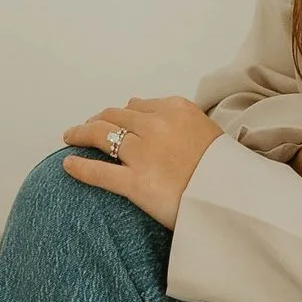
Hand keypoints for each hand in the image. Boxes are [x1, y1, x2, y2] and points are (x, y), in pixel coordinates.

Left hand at [62, 96, 223, 230]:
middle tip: (86, 128)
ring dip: (81, 134)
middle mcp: (156, 125)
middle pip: (115, 116)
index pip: (138, 106)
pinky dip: (79, 167)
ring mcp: (144, 154)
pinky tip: (67, 164)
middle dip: (97, 120)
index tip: (112, 119)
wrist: (235, 199)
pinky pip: (99, 172)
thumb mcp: (205, 128)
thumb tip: (134, 103)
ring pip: (101, 136)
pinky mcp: (135, 183)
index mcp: (176, 109)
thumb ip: (173, 115)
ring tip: (70, 137)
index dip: (121, 113)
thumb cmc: (225, 169)